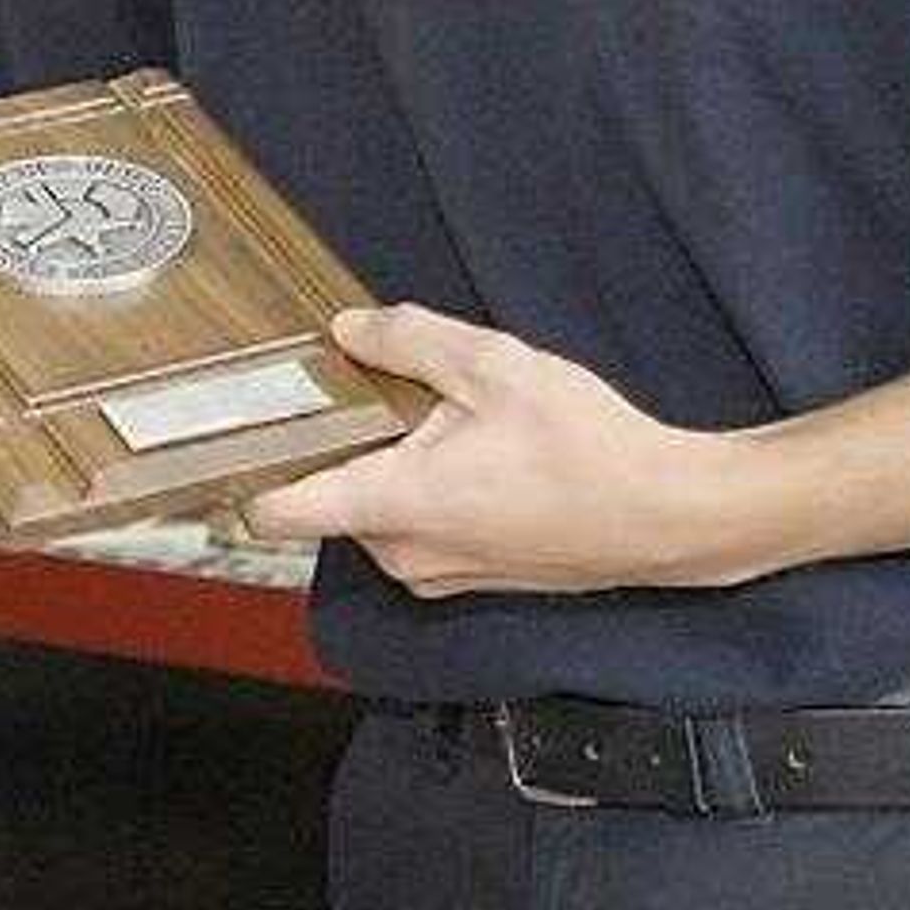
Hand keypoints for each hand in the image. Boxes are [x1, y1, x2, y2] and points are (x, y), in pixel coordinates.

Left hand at [241, 305, 754, 595]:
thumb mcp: (495, 366)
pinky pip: (419, 531)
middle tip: (380, 393)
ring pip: (377, 514)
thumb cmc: (586, 445)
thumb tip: (347, 329)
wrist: (668, 516)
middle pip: (330, 500)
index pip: (276, 513)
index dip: (247, 473)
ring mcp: (438, 575)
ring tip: (446, 420)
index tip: (241, 434)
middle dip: (345, 448)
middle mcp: (402, 554)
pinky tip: (480, 454)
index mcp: (393, 504)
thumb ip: (409, 340)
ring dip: (393, 469)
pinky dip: (428, 493)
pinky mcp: (471, 580)